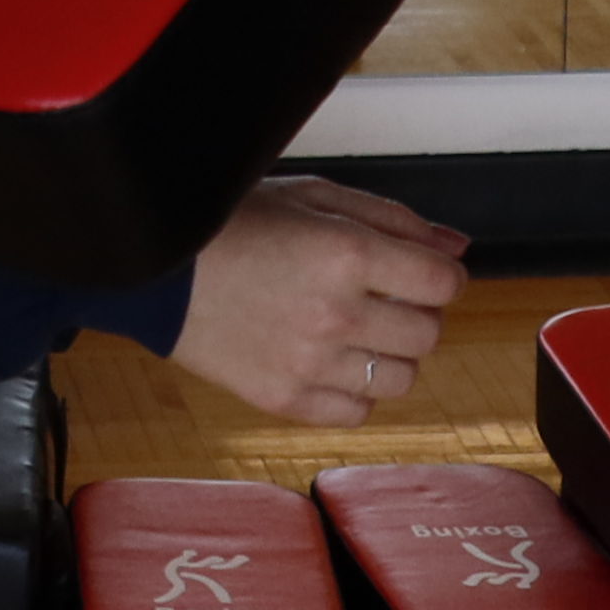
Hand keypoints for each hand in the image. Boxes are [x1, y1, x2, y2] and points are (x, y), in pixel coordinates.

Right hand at [169, 177, 471, 425]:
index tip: (422, 272)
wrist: (154, 269)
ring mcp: (310, 363)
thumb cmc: (228, 223)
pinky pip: (357, 413)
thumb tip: (455, 247)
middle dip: (416, 311)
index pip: (444, 282)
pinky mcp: (285, 400)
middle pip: (428, 332)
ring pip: (401, 378)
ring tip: (354, 329)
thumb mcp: (312, 197)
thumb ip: (392, 220)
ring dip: (390, 353)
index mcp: (345, 253)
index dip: (440, 274)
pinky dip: (355, 390)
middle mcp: (335, 314)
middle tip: (382, 296)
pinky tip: (329, 359)